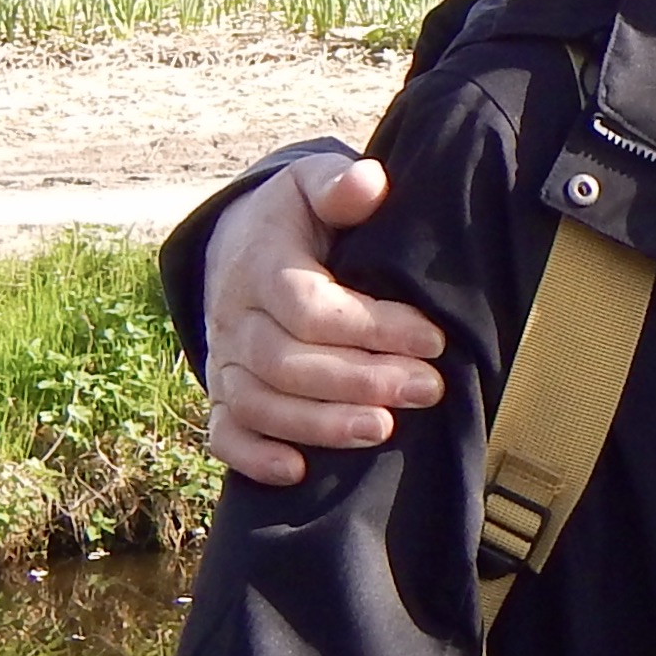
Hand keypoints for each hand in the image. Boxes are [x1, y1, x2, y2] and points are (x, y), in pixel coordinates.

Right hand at [200, 155, 448, 486]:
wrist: (239, 245)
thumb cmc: (296, 218)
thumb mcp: (313, 185)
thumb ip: (340, 186)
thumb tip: (370, 182)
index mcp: (260, 265)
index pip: (309, 306)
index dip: (371, 327)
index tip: (433, 338)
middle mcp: (234, 317)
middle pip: (286, 362)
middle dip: (360, 381)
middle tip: (427, 389)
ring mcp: (225, 359)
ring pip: (259, 403)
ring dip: (319, 423)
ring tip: (382, 429)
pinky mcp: (222, 393)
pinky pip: (223, 433)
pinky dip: (254, 456)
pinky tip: (298, 472)